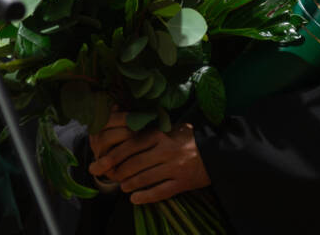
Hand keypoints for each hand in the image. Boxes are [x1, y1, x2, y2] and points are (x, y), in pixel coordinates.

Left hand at [89, 113, 209, 203]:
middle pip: (135, 163)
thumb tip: (122, 121)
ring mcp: (174, 168)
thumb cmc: (187, 139)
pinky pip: (160, 192)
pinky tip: (134, 199)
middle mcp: (166, 151)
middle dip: (118, 171)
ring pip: (145, 178)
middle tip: (108, 175)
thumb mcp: (170, 128)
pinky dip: (146, 196)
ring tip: (122, 186)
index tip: (104, 160)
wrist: (216, 153)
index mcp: (161, 135)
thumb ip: (149, 128)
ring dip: (130, 184)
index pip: (131, 144)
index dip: (115, 154)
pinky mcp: (182, 183)